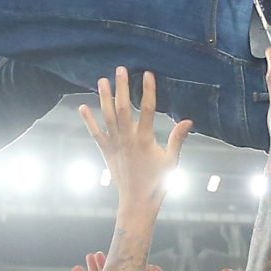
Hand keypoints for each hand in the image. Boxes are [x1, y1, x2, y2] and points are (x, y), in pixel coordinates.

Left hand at [78, 68, 191, 204]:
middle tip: (120, 69)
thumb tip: (188, 121)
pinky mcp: (106, 151)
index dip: (148, 90)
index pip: (147, 109)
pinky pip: (95, 133)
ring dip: (104, 97)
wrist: (137, 201)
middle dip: (122, 87)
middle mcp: (127, 139)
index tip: (147, 74)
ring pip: (107, 116)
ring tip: (102, 80)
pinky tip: (83, 107)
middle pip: (123, 107)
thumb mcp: (172, 160)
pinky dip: (88, 120)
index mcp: (145, 139)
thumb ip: (177, 139)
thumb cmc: (158, 182)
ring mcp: (114, 144)